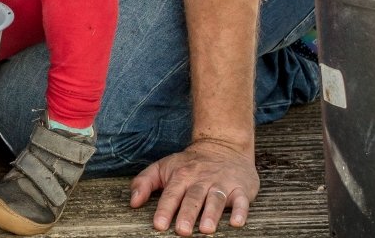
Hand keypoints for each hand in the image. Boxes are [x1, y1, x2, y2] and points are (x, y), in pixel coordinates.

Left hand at [128, 138, 257, 234]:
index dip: (164, 210)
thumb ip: (144, 182)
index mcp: (181, 176)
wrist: (224, 145)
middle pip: (193, 198)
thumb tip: (132, 202)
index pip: (171, 194)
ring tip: (206, 229)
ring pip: (216, 199)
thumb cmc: (190, 163)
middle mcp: (201, 180)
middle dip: (187, 214)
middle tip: (182, 231)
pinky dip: (241, 211)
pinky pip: (242, 200)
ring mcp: (221, 183)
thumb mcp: (163, 166)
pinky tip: (237, 223)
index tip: (158, 225)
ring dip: (211, 214)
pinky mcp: (240, 188)